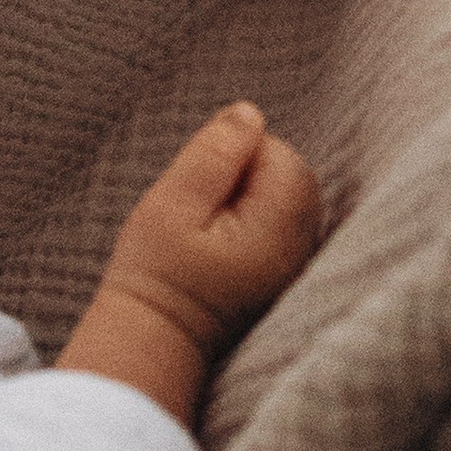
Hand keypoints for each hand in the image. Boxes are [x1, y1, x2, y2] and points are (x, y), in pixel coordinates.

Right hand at [104, 103, 322, 343]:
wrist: (154, 338)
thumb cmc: (156, 272)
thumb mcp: (173, 203)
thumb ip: (213, 154)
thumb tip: (250, 112)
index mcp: (275, 229)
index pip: (282, 157)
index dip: (240, 151)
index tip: (201, 181)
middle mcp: (296, 250)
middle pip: (295, 178)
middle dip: (253, 171)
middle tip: (204, 201)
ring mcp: (292, 267)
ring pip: (291, 202)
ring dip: (255, 195)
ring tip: (210, 222)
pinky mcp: (281, 278)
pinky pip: (284, 227)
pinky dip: (258, 219)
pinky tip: (221, 239)